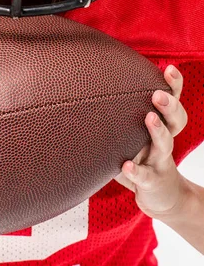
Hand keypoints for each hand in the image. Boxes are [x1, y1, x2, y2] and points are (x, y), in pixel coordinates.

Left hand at [115, 65, 187, 219]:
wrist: (161, 196)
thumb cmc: (144, 156)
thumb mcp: (136, 133)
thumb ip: (122, 112)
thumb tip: (89, 84)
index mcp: (161, 125)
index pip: (172, 100)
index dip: (173, 85)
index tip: (170, 69)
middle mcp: (164, 140)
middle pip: (175, 120)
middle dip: (169, 105)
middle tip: (158, 94)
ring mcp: (160, 161)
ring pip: (165, 145)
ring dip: (157, 131)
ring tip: (149, 117)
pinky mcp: (153, 182)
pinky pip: (145, 176)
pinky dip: (137, 171)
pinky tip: (126, 165)